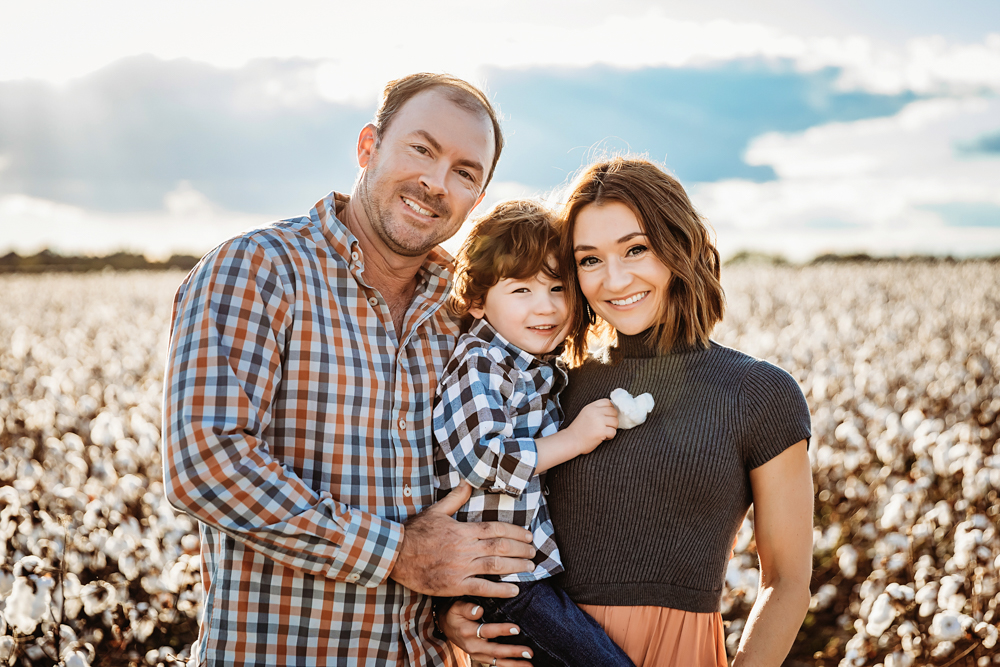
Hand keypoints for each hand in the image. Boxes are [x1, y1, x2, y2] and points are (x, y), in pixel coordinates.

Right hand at [389, 483, 535, 596]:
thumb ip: (455, 498)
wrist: (395, 555)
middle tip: (533, 552)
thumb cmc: (415, 532)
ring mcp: (460, 567)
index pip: (495, 528)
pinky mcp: (454, 585)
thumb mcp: (435, 510)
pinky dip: (500, 590)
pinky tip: (514, 590)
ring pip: (495, 566)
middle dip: (521, 549)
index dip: (515, 532)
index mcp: (462, 529)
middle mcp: (465, 548)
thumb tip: (468, 482)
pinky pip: (482, 588)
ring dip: (516, 567)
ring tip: (530, 568)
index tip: (527, 535)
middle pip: (501, 547)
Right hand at [441, 600, 532, 666]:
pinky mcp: (481, 657)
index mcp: (468, 632)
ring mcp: (477, 654)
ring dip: (514, 664)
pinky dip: (508, 666)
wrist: (446, 625)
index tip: (517, 629)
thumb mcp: (457, 606)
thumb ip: (467, 608)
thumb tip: (479, 610)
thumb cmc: (455, 612)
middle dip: (513, 652)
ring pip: (497, 661)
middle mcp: (473, 646)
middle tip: (529, 652)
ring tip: (529, 665)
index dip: (502, 630)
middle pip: (495, 651)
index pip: (487, 631)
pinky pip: (496, 664)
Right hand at [565, 398, 617, 453]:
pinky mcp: (602, 431)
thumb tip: (612, 409)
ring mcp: (599, 421)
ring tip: (603, 432)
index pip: (608, 402)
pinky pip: (614, 432)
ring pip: (616, 422)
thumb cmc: (578, 430)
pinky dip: (610, 436)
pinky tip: (602, 437)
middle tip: (605, 426)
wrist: (571, 440)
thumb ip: (596, 410)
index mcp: (591, 407)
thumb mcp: (585, 413)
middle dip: (612, 420)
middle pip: (614, 412)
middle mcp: (596, 412)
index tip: (607, 416)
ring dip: (612, 428)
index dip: (610, 409)